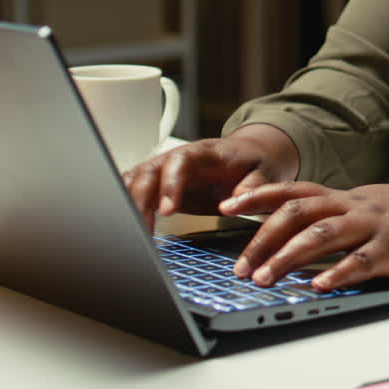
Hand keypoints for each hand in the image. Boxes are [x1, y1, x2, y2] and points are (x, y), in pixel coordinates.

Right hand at [124, 124, 298, 231]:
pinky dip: (126, 205)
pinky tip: (125, 227)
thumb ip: (252, 187)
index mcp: (204, 153)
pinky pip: (134, 189)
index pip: (179, 162)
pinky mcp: (159, 183)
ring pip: (136, 180)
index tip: (167, 210)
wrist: (247, 155)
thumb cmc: (253, 164)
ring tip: (130, 235)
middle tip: (141, 229)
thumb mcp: (263, 174)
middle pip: (149, 171)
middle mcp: (178, 157)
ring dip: (129, 205)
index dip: (170, 185)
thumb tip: (232, 203)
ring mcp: (165, 169)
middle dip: (140, 199)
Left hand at [218, 182, 388, 290]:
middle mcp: (357, 204)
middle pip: (299, 211)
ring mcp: (376, 224)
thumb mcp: (374, 210)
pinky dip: (337, 273)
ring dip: (289, 257)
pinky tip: (318, 286)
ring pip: (323, 234)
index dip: (257, 197)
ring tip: (265, 279)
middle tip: (241, 265)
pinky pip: (362, 260)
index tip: (225, 206)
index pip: (293, 190)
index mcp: (349, 196)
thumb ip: (340, 219)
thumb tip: (298, 238)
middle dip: (262, 237)